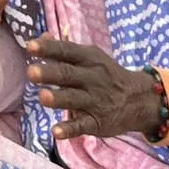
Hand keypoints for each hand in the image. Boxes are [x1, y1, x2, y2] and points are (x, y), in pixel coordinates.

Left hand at [25, 35, 165, 141]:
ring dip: (58, 99)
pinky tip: (55, 131)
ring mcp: (95, 101)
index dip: (48, 48)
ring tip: (42, 97)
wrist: (139, 99)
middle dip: (49, 73)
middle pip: (68, 75)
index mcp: (88, 58)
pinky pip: (82, 125)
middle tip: (31, 72)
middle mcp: (92, 78)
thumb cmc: (105, 74)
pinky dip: (69, 129)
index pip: (66, 51)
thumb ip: (64, 50)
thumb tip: (41, 37)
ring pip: (73, 99)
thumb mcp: (90, 57)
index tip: (29, 46)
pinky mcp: (97, 122)